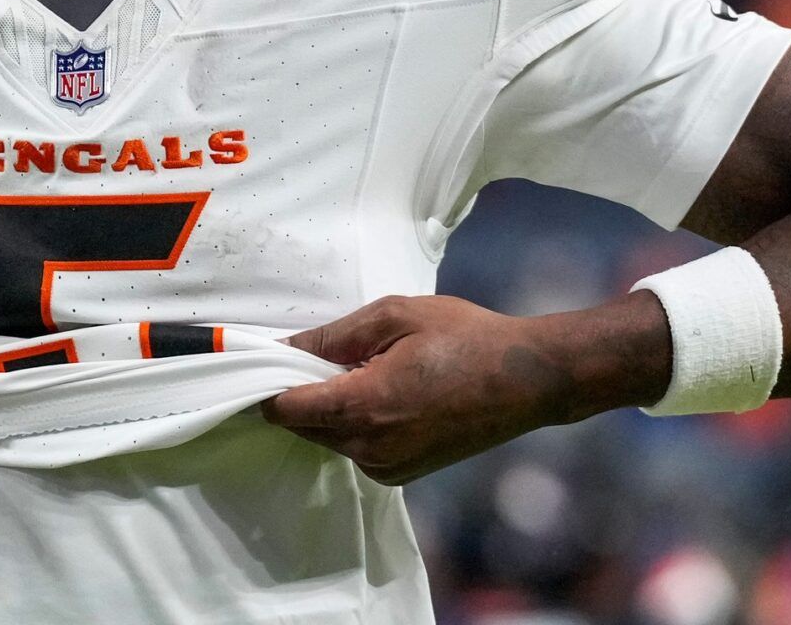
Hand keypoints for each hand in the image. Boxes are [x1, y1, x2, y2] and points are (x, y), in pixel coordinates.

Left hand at [263, 294, 659, 485]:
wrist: (527, 380)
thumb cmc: (464, 337)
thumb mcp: (395, 316)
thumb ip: (333, 336)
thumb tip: (284, 349)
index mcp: (365, 407)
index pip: (286, 409)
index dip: (268, 383)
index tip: (263, 359)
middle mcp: (369, 449)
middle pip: (303, 426)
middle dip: (299, 392)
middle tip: (320, 352)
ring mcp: (387, 468)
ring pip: (328, 439)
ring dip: (327, 408)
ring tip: (362, 367)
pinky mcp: (402, 474)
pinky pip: (355, 449)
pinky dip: (352, 423)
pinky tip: (380, 390)